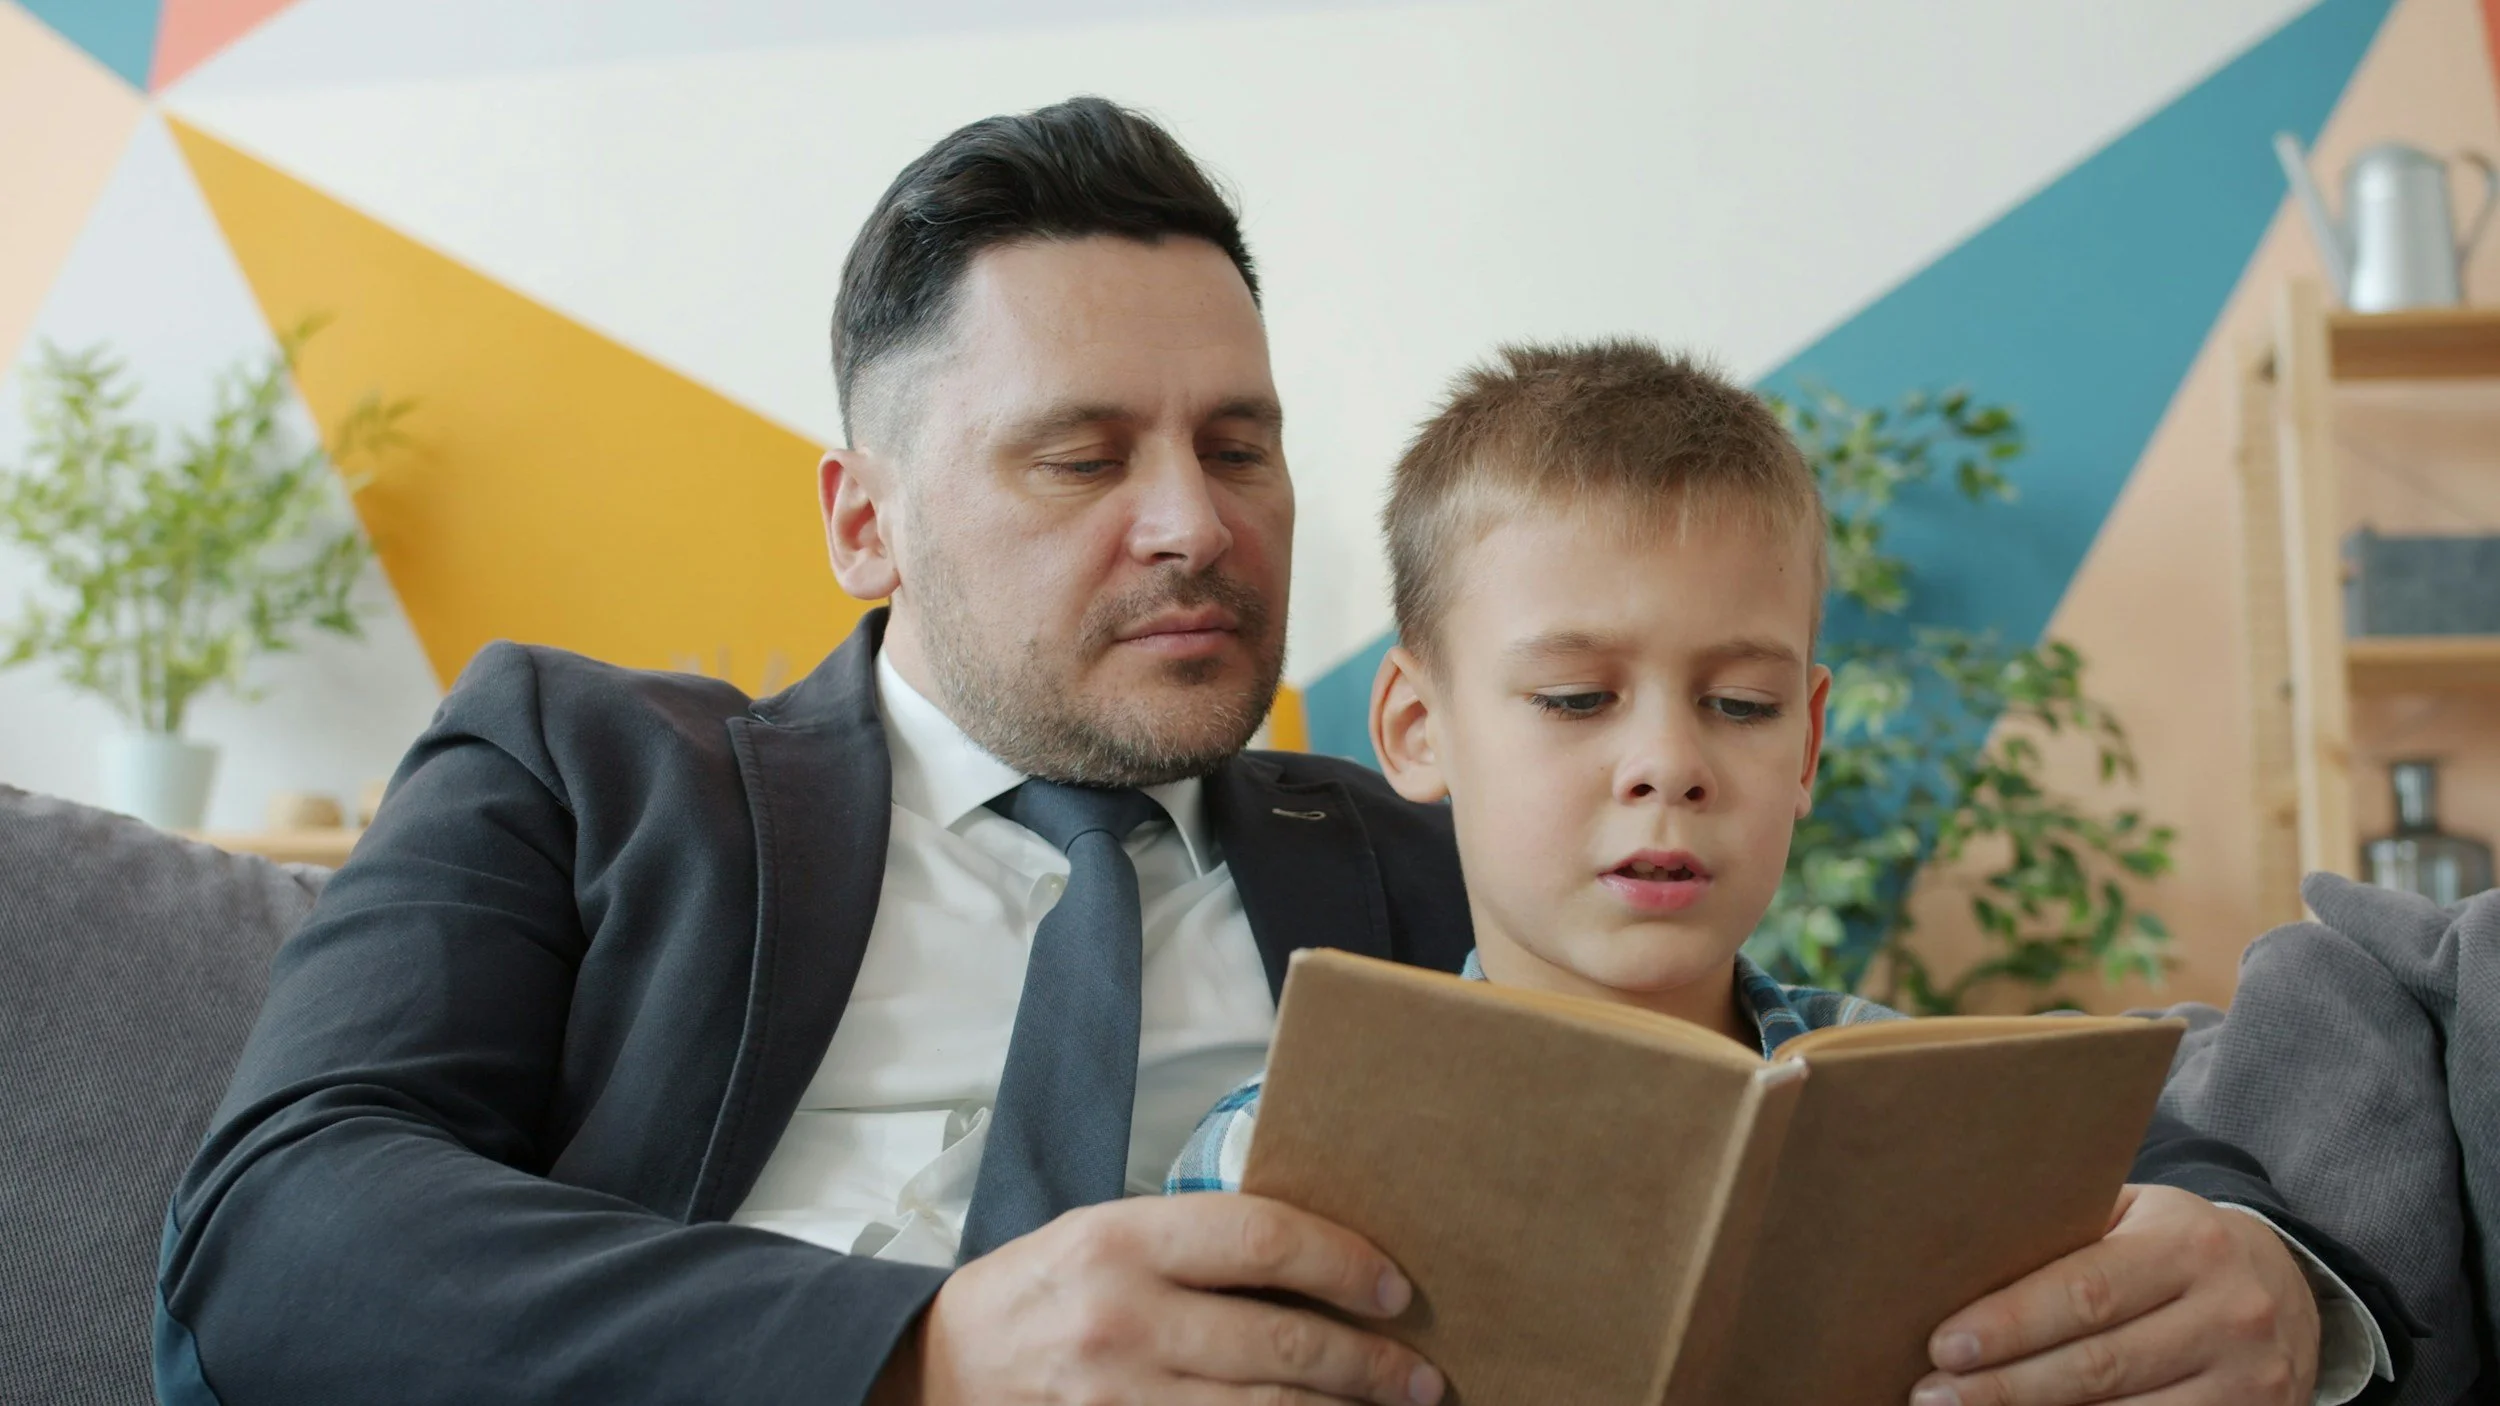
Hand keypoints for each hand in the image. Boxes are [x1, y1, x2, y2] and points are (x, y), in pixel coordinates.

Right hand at [885, 1194, 1445, 1405]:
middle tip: (1422, 1375)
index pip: (1262, 1240)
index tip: (1394, 1286)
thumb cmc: (1038, 1294)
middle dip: (1370, 1364)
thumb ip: (1195, 1244)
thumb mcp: (1103, 1234)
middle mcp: (1124, 1319)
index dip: (1344, 1263)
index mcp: (1123, 1240)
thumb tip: (1314, 1261)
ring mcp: (1120, 1398)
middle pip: (1283, 1343)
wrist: (939, 1371)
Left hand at [1910, 1184, 2318, 1405]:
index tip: (1944, 1345)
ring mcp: (2248, 1380)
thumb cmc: (2174, 1246)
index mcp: (2188, 1246)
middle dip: (2005, 1387)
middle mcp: (2228, 1314)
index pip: (2085, 1292)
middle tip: (1932, 1396)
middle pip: (2097, 1366)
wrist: (2285, 1289)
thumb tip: (1962, 1257)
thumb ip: (2069, 1232)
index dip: (2011, 1324)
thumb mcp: (2137, 1217)